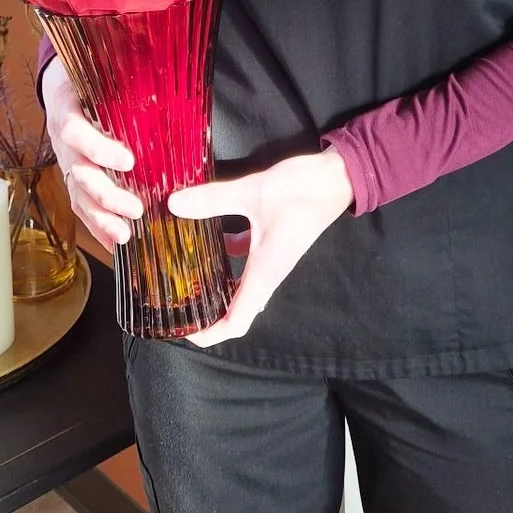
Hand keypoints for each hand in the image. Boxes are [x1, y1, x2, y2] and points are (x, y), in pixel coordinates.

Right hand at [41, 56, 144, 251]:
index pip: (75, 131)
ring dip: (101, 218)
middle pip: (78, 172)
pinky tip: (116, 242)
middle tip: (136, 208)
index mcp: (66, 106)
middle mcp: (62, 139)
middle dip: (106, 194)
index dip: (99, 147)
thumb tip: (165, 48)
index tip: (129, 160)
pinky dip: (98, 226)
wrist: (62, 80)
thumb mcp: (101, 60)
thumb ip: (126, 60)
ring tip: (126, 234)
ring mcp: (66, 161)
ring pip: (78, 195)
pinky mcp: (72, 176)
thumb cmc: (89, 70)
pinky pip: (81, 206)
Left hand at [169, 148, 354, 346]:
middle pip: (236, 311)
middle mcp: (268, 272)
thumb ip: (213, 199)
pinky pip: (246, 261)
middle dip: (208, 316)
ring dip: (216, 289)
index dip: (209, 334)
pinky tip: (206, 239)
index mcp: (264, 272)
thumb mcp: (253, 192)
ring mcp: (272, 258)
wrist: (339, 177)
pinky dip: (226, 258)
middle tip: (177, 306)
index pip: (236, 322)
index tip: (182, 330)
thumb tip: (173, 205)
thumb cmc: (303, 190)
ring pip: (240, 286)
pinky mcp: (273, 241)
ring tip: (184, 278)